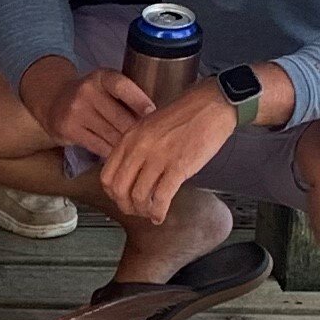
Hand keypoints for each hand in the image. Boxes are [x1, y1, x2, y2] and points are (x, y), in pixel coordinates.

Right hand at [36, 61, 153, 166]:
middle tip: (153, 142)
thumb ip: (126, 97)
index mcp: (101, 77)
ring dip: (127, 145)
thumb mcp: (105, 86)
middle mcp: (86, 92)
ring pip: (111, 134)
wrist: (53, 101)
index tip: (154, 113)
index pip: (122, 87)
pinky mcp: (69, 130)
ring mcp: (76, 112)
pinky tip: (122, 156)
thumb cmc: (91, 96)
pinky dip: (112, 152)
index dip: (139, 101)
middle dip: (138, 132)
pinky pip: (98, 145)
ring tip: (141, 152)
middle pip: (120, 117)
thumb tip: (156, 118)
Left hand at [96, 78, 233, 231]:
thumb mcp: (149, 126)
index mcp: (130, 138)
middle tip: (135, 211)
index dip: (113, 194)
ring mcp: (158, 157)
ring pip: (139, 197)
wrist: (212, 105)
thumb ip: (135, 148)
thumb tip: (130, 175)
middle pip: (120, 190)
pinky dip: (158, 212)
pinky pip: (161, 198)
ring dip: (143, 211)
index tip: (121, 199)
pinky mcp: (178, 166)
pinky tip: (160, 215)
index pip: (107, 176)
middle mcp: (139, 148)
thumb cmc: (185, 114)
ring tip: (150, 213)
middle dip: (126, 206)